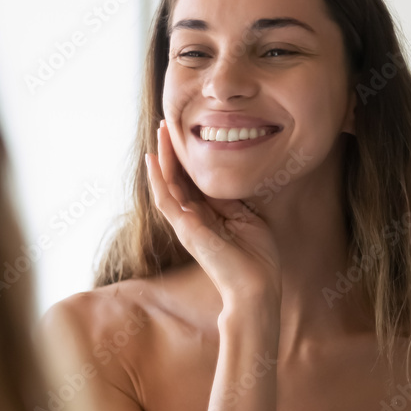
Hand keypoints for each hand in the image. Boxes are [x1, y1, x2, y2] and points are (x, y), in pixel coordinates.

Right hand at [145, 118, 281, 303]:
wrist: (256, 288)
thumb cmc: (256, 258)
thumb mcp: (247, 217)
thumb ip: (232, 200)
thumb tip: (226, 177)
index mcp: (207, 215)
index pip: (192, 180)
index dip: (187, 157)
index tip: (188, 132)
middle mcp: (192, 218)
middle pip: (175, 178)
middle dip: (171, 150)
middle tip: (167, 123)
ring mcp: (186, 224)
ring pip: (166, 184)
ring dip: (162, 157)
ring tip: (160, 131)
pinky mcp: (186, 229)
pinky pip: (166, 199)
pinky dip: (158, 179)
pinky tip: (153, 159)